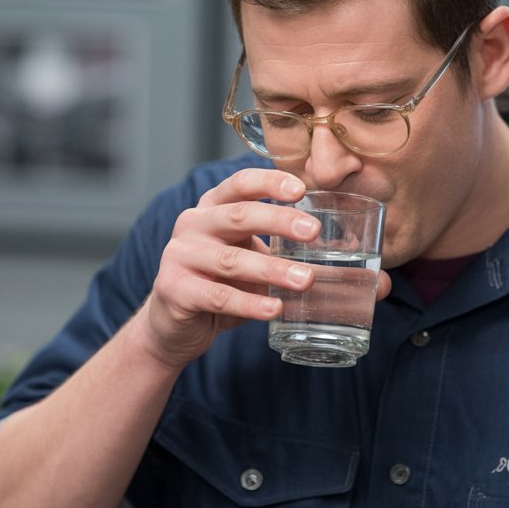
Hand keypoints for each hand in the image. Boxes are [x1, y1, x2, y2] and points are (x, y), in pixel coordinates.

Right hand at [131, 170, 322, 367]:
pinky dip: (250, 303)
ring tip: (306, 280)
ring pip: (232, 260)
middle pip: (239, 216)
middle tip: (313, 231)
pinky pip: (219, 296)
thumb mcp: (246, 256)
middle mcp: (192, 225)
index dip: (269, 183)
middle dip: (279, 221)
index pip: (240, 184)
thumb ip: (275, 247)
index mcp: (211, 208)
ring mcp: (180, 256)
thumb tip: (335, 251)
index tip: (300, 190)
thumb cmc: (218, 283)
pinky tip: (274, 308)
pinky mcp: (175, 290)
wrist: (173, 324)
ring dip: (273, 270)